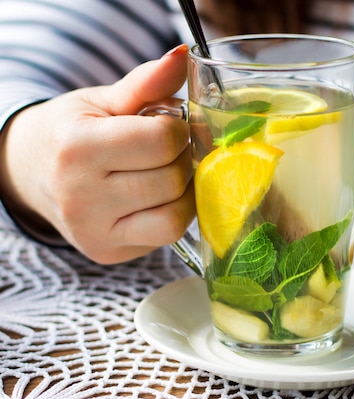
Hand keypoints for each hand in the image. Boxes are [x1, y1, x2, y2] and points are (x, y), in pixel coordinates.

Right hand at [0, 44, 194, 263]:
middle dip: (182, 158)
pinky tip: (158, 197)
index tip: (169, 125)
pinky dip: (174, 213)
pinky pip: (167, 235)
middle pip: (172, 179)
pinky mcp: (109, 252)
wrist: (34, 173)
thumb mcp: (103, 101)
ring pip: (177, 214)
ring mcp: (95, 231)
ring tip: (164, 172)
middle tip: (168, 150)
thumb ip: (146, 82)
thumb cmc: (72, 132)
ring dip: (183, 189)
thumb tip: (183, 55)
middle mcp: (81, 196)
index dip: (177, 129)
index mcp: (78, 148)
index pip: (162, 141)